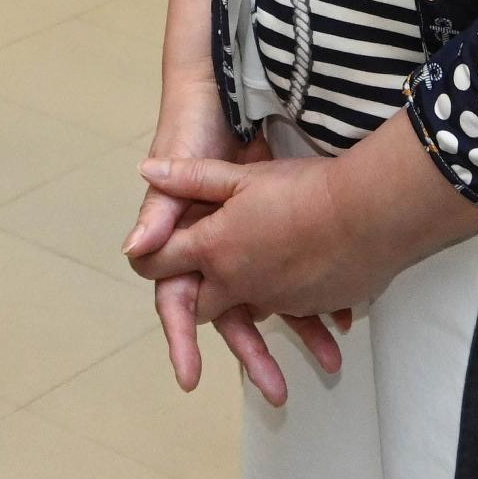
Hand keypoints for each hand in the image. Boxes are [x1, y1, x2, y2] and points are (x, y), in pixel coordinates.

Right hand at [123, 87, 325, 400]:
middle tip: (274, 391)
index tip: (190, 377)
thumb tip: (135, 250)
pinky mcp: (273, 229)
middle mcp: (213, 249)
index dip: (183, 339)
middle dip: (251, 353)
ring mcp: (245, 242)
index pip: (179, 300)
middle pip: (230, 313)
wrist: (227, 88)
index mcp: (184, 240)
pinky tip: (343, 316)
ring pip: (269, 300)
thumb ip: (163, 208)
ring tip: (327, 360)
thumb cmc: (194, 125)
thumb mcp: (181, 165)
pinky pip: (294, 276)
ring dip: (297, 331)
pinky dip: (316, 298)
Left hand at [139, 115, 477, 355]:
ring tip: (264, 320)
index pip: (161, 263)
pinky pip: (294, 314)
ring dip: (252, 316)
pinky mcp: (309, 306)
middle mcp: (237, 283)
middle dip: (197, 297)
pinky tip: (312, 307)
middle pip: (201, 304)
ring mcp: (274, 299)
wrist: (369, 214)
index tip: (150, 259)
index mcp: (213, 249)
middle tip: (196, 293)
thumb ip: (191, 178)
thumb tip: (146, 171)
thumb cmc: (302, 189)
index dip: (150, 259)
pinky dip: (298, 311)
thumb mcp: (241, 177)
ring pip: (251, 313)